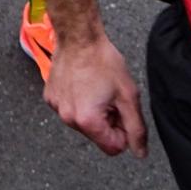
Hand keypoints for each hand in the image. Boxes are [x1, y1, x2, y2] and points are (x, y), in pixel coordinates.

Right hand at [45, 33, 147, 157]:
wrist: (79, 37)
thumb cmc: (102, 61)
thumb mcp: (128, 95)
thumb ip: (137, 128)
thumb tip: (139, 152)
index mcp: (88, 121)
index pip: (113, 147)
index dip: (123, 131)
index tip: (122, 111)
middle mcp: (68, 118)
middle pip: (97, 136)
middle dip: (108, 120)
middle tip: (110, 96)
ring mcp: (56, 108)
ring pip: (83, 123)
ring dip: (93, 112)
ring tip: (96, 88)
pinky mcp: (50, 97)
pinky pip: (69, 110)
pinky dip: (79, 102)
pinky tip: (83, 84)